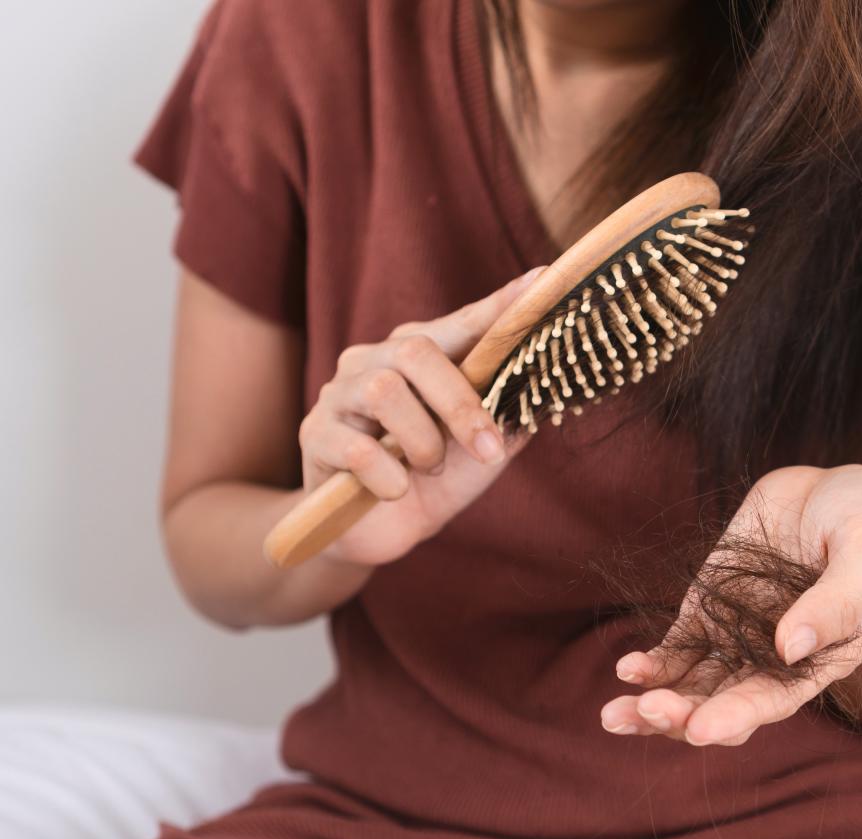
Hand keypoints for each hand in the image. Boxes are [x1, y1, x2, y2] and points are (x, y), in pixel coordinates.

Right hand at [297, 267, 544, 565]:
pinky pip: (356, 448)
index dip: (498, 305)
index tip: (541, 281)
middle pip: (416, 351)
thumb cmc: (432, 481)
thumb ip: (509, 417)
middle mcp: (374, 361)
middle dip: (460, 404)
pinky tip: (395, 490)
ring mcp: (339, 394)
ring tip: (430, 470)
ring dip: (423, 444)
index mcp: (418, 355)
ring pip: (384, 393)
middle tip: (488, 449)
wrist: (379, 533)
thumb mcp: (481, 452)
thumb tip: (546, 386)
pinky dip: (389, 477)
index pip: (462, 323)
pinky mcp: (315, 435)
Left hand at [601, 465, 861, 745]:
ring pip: (692, 686)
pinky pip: (677, 647)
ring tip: (614, 713)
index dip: (737, 717)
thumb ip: (838, 599)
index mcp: (822, 658)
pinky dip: (652, 664)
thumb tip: (790, 648)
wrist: (836, 488)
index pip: (774, 700)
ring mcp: (737, 634)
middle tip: (646, 713)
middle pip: (724, 705)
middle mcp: (775, 659)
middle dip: (683, 717)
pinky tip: (627, 670)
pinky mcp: (709, 607)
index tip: (700, 732)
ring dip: (654, 705)